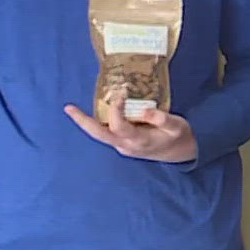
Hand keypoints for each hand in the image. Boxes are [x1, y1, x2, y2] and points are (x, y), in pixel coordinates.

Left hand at [64, 100, 198, 162]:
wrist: (180, 154)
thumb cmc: (178, 138)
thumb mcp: (178, 126)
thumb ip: (163, 119)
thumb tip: (145, 110)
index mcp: (139, 141)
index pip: (120, 126)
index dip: (116, 111)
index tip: (120, 95)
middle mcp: (126, 145)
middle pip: (99, 135)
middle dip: (83, 121)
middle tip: (68, 108)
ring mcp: (122, 147)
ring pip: (100, 135)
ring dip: (86, 122)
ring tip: (73, 109)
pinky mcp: (122, 144)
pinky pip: (107, 132)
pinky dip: (99, 122)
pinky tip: (96, 112)